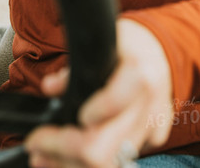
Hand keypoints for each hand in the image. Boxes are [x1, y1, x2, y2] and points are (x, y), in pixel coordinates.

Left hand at [24, 18, 173, 167]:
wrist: (163, 49)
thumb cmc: (129, 44)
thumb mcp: (101, 44)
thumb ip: (75, 68)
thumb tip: (50, 87)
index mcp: (138, 76)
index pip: (107, 110)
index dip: (78, 121)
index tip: (46, 128)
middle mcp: (148, 106)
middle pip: (101, 150)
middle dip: (61, 152)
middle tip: (36, 146)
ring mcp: (152, 127)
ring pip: (109, 164)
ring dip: (71, 163)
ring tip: (45, 155)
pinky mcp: (153, 139)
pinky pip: (120, 159)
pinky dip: (91, 162)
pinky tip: (70, 155)